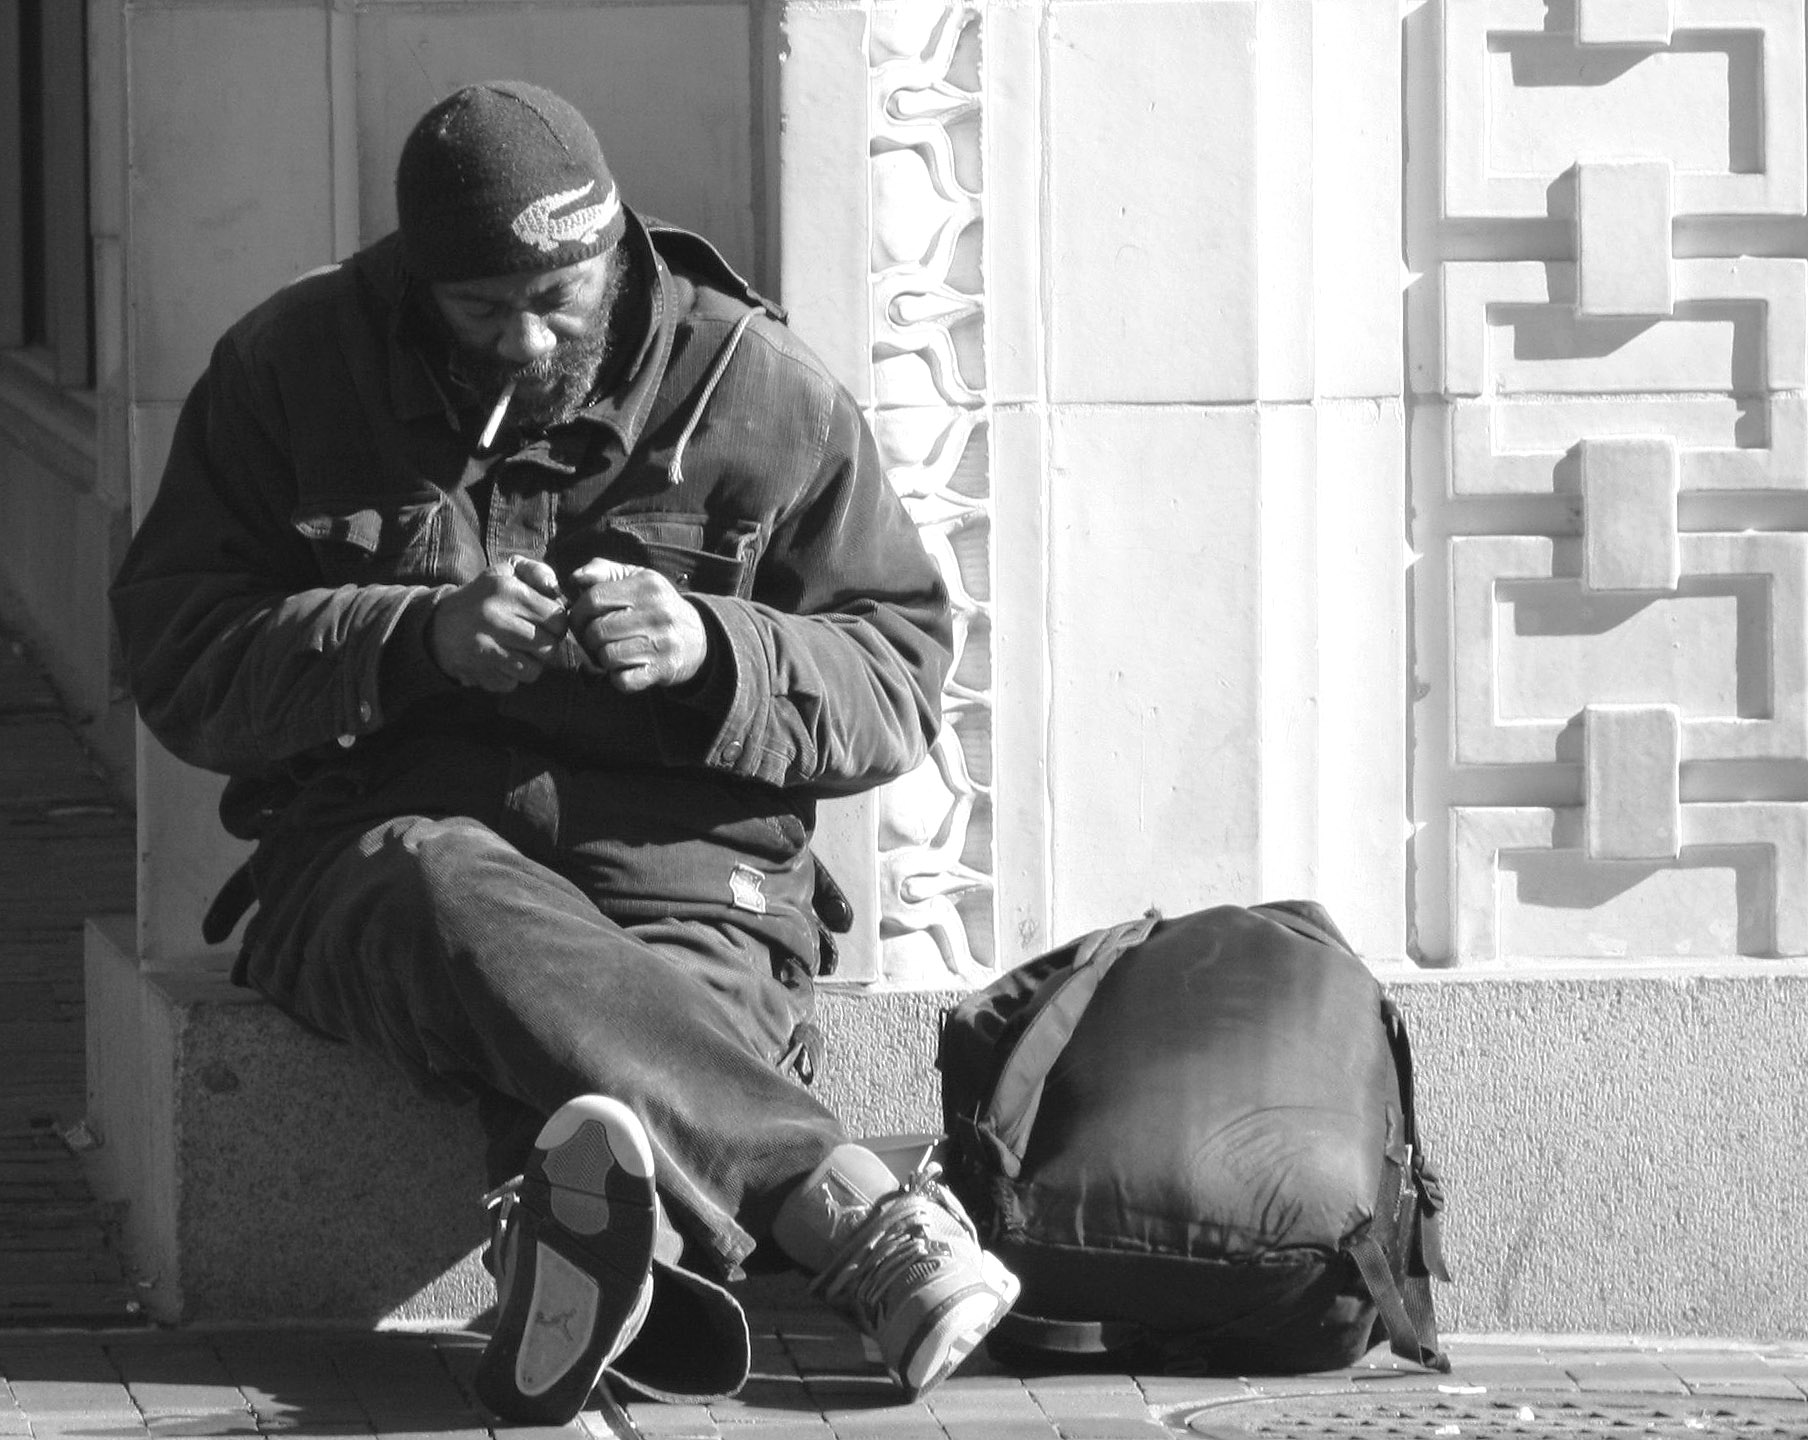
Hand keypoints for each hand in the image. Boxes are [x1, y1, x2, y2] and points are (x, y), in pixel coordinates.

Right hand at [426, 557, 568, 691]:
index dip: (558, 623)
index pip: (557, 618)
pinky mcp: (478, 671)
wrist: (439, 624)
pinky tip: (501, 661)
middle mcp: (495, 619)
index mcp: (506, 591)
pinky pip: (512, 683)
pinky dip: (511, 676)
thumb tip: (556, 589)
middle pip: (549, 647)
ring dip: (532, 664)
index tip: (547, 623)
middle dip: (548, 645)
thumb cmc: (484, 597)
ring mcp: (485, 648)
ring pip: (533, 670)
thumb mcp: (506, 571)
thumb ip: (537, 571)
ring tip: (520, 651)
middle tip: (536, 639)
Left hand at [567, 558, 708, 692]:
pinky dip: (617, 677)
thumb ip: (605, 571)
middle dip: (588, 638)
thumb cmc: (657, 606)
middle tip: (594, 639)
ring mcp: (661, 643)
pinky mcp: (662, 670)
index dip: (578, 612)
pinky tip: (624, 668)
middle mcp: (656, 613)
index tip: (581, 619)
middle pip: (597, 631)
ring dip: (602, 658)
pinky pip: (622, 680)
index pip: (594, 599)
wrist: (699, 638)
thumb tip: (575, 577)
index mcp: (646, 586)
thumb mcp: (638, 580)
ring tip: (611, 652)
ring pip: (607, 656)